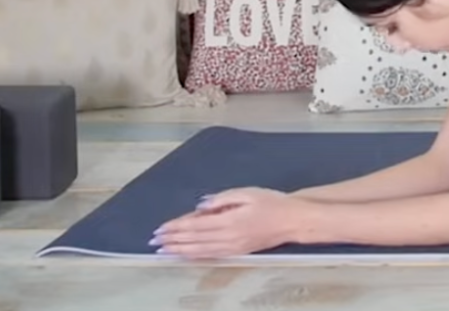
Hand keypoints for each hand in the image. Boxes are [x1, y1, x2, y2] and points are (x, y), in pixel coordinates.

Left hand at [153, 187, 306, 258]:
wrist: (293, 221)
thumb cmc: (272, 203)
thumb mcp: (247, 192)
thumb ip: (222, 199)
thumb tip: (201, 206)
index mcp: (229, 220)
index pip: (196, 225)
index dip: (177, 227)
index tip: (161, 228)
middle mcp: (228, 237)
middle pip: (194, 239)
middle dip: (173, 240)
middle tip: (154, 241)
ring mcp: (233, 247)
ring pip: (200, 251)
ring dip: (180, 250)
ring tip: (164, 250)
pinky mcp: (238, 252)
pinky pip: (211, 255)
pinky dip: (195, 256)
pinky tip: (186, 255)